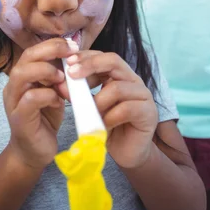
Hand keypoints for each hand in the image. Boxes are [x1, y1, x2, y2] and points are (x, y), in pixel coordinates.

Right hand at [4, 39, 77, 170]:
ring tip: (63, 79)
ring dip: (46, 71)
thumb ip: (58, 77)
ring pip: (22, 74)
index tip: (73, 46)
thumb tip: (73, 58)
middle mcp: (14, 86)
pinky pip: (30, 98)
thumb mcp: (54, 92)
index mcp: (22, 77)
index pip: (33, 51)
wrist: (34, 152)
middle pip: (26, 57)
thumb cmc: (45, 119)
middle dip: (50, 51)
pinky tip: (59, 101)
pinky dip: (48, 95)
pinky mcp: (19, 118)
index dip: (53, 44)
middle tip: (71, 54)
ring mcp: (13, 101)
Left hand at [67, 51, 157, 168]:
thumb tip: (61, 84)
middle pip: (113, 62)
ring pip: (117, 88)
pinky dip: (110, 118)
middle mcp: (133, 80)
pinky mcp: (148, 113)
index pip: (103, 57)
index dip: (85, 57)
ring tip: (91, 115)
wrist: (126, 153)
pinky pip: (126, 109)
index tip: (67, 62)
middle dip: (90, 65)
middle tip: (72, 74)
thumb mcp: (90, 107)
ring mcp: (143, 95)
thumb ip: (80, 94)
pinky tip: (104, 126)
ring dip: (98, 102)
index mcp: (119, 75)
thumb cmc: (108, 126)